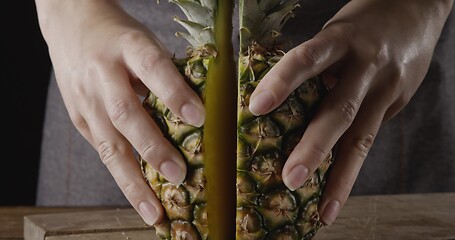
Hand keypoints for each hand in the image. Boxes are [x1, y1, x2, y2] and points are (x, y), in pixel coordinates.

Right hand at [35, 0, 204, 224]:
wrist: (71, 24)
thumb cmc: (121, 37)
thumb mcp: (146, 41)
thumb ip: (167, 72)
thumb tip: (200, 111)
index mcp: (128, 46)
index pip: (152, 68)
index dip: (174, 92)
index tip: (199, 117)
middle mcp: (103, 74)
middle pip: (125, 113)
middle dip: (152, 147)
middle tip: (179, 174)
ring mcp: (86, 99)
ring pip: (108, 144)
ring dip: (133, 182)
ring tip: (155, 211)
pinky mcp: (78, 118)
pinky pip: (102, 151)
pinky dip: (122, 176)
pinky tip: (140, 197)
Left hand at [248, 0, 452, 224]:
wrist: (416, 10)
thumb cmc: (360, 25)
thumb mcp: (334, 33)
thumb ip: (314, 65)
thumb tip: (281, 104)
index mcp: (340, 40)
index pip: (308, 60)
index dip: (282, 82)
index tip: (256, 107)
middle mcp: (366, 66)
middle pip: (340, 110)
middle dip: (314, 148)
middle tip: (290, 179)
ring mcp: (386, 88)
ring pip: (362, 137)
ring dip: (340, 177)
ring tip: (324, 210)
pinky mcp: (396, 104)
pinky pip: (369, 138)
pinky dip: (351, 167)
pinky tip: (336, 191)